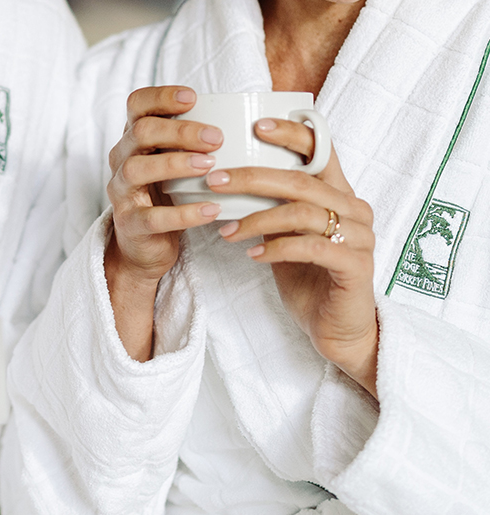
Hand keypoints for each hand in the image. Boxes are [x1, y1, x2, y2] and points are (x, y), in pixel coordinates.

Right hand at [105, 85, 223, 359]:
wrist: (145, 248)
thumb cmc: (169, 198)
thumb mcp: (178, 164)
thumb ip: (194, 142)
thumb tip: (247, 117)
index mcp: (134, 139)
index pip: (136, 104)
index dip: (162, 96)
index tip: (194, 97)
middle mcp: (121, 159)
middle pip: (141, 132)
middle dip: (181, 131)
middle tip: (217, 138)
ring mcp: (122, 192)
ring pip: (138, 169)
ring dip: (177, 163)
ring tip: (210, 166)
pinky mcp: (130, 224)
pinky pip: (154, 217)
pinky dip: (186, 213)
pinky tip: (212, 209)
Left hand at [210, 118, 378, 396]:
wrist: (335, 329)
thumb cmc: (308, 278)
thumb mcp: (285, 237)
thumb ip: (272, 209)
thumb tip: (229, 183)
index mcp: (339, 194)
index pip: (321, 150)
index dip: (291, 134)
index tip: (255, 126)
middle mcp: (354, 208)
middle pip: (301, 180)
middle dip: (253, 177)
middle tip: (215, 181)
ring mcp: (358, 236)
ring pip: (303, 213)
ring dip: (258, 219)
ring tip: (226, 230)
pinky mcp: (354, 265)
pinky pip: (312, 247)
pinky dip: (277, 248)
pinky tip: (253, 255)